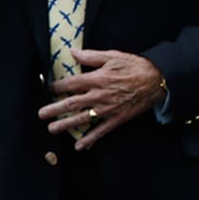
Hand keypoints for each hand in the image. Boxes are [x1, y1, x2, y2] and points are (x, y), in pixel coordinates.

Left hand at [38, 49, 166, 150]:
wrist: (157, 81)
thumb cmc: (136, 66)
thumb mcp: (114, 56)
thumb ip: (92, 56)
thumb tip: (72, 53)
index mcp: (98, 78)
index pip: (71, 84)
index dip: (57, 86)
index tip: (49, 88)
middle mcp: (99, 95)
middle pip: (71, 103)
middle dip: (54, 109)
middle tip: (41, 114)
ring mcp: (107, 109)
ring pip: (82, 119)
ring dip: (65, 125)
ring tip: (52, 129)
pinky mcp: (117, 118)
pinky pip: (100, 131)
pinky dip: (89, 139)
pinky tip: (79, 146)